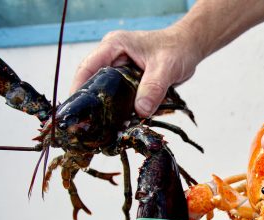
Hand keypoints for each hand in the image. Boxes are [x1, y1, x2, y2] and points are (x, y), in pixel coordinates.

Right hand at [70, 25, 202, 116]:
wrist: (188, 48)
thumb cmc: (177, 49)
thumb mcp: (166, 68)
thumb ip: (153, 88)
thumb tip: (141, 111)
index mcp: (114, 46)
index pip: (88, 67)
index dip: (78, 87)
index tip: (74, 108)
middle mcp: (113, 57)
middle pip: (92, 81)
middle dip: (90, 102)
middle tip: (87, 125)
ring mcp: (119, 69)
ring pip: (105, 91)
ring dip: (104, 108)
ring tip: (99, 129)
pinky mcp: (127, 80)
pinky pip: (118, 96)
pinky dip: (118, 109)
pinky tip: (118, 124)